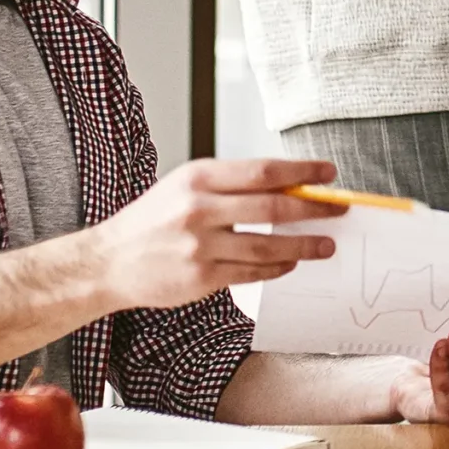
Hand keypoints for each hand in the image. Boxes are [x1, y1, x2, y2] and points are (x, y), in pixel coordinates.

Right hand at [83, 158, 346, 309]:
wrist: (109, 260)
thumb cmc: (153, 219)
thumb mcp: (187, 186)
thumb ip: (232, 185)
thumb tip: (289, 186)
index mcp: (198, 177)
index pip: (263, 171)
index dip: (302, 172)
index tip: (329, 173)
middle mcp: (199, 209)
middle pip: (272, 207)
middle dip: (314, 208)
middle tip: (339, 208)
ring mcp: (200, 246)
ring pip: (267, 246)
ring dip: (304, 244)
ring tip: (327, 243)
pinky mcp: (201, 277)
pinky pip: (251, 272)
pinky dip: (277, 268)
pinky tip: (291, 262)